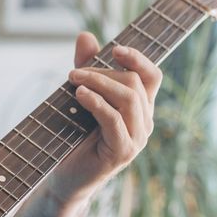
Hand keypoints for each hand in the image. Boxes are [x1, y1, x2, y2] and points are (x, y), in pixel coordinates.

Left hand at [48, 32, 160, 201]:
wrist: (65, 180)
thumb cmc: (73, 139)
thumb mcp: (80, 98)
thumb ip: (86, 69)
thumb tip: (86, 36)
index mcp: (140, 108)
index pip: (151, 76)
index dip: (138, 58)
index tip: (115, 49)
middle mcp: (144, 122)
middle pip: (134, 83)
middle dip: (102, 72)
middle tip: (73, 72)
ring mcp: (137, 139)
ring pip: (129, 98)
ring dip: (99, 84)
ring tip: (73, 80)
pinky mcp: (123, 152)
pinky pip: (115, 120)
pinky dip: (97, 103)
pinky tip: (80, 95)